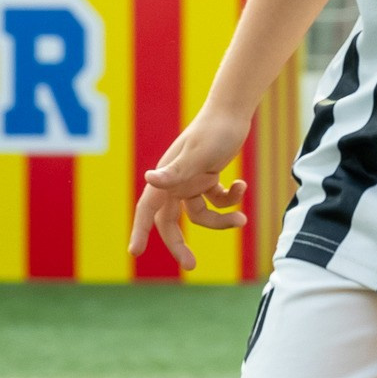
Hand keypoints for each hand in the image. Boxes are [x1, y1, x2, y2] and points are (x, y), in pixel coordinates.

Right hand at [130, 102, 251, 270]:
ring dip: (221, 219)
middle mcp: (176, 181)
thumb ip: (175, 172)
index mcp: (167, 177)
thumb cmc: (213, 131)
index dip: (139, 231)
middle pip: (170, 221)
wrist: (233, 111)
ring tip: (242, 220)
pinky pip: (216, 200)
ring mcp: (192, 181)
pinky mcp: (209, 178)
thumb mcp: (197, 154)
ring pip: (200, 214)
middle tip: (191, 265)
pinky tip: (241, 184)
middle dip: (180, 244)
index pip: (147, 209)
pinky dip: (230, 198)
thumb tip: (149, 180)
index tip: (134, 251)